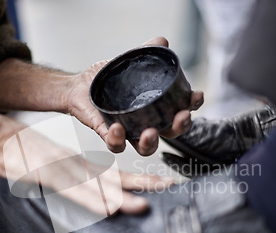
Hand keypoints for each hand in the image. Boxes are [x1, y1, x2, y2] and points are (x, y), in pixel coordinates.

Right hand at [0, 117, 172, 214]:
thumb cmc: (23, 153)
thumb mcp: (51, 168)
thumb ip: (70, 178)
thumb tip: (88, 190)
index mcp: (80, 167)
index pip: (115, 176)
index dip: (139, 181)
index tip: (161, 184)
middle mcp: (77, 167)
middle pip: (115, 178)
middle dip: (142, 184)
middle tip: (169, 186)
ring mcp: (62, 170)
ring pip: (96, 186)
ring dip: (120, 197)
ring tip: (142, 205)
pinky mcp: (46, 174)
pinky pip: (72, 191)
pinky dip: (90, 200)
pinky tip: (105, 208)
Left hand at [66, 36, 203, 155]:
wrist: (79, 86)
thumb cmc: (108, 78)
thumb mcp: (129, 62)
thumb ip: (146, 52)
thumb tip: (162, 41)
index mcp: (156, 107)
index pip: (180, 110)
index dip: (192, 106)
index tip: (196, 96)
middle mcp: (146, 123)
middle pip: (170, 133)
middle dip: (180, 127)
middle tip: (181, 117)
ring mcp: (129, 131)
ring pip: (145, 148)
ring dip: (150, 143)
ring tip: (150, 133)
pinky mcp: (109, 135)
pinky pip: (116, 144)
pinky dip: (117, 139)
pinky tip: (117, 128)